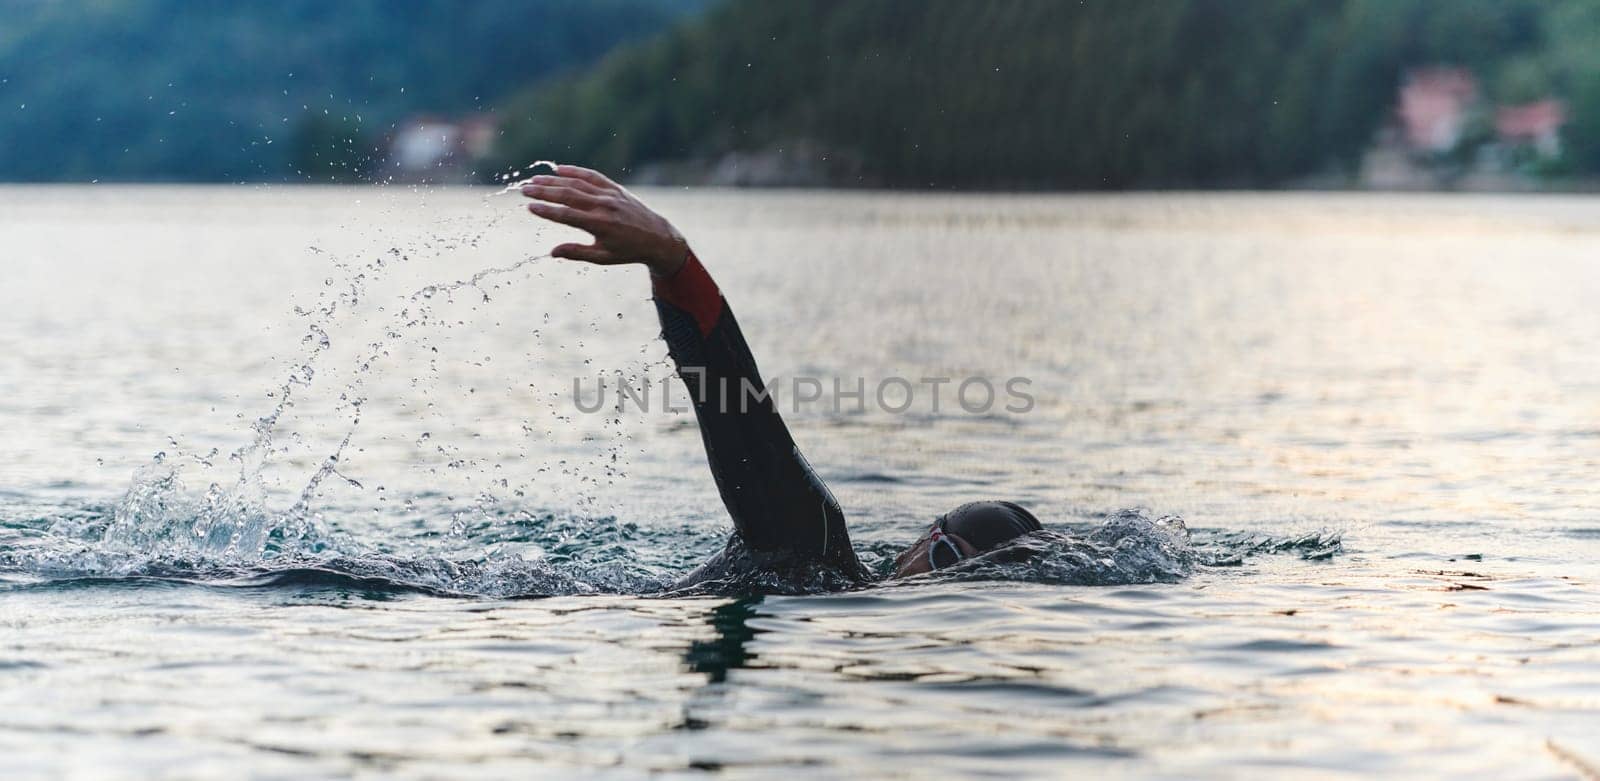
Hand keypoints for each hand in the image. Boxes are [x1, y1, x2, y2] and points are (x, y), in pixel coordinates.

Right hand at [521, 165, 688, 276]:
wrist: (658, 238)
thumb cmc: (628, 251)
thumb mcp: (603, 257)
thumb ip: (577, 253)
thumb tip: (552, 252)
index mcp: (600, 226)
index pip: (567, 216)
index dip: (547, 211)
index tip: (530, 207)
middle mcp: (604, 207)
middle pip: (568, 195)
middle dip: (544, 191)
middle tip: (524, 189)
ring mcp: (610, 195)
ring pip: (578, 183)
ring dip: (554, 180)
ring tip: (535, 180)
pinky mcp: (615, 188)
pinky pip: (593, 176)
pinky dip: (576, 171)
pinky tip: (560, 169)